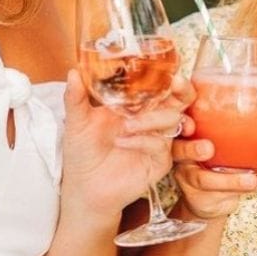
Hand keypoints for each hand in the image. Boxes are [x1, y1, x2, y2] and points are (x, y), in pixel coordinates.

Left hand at [59, 71, 191, 219]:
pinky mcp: (159, 161)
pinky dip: (143, 140)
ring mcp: (157, 140)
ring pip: (172, 120)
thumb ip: (76, 97)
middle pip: (179, 100)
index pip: (159, 85)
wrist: (85, 187)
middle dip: (183, 90)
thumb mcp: (77, 122)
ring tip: (127, 125)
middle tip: (176, 83)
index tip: (169, 68)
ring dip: (152, 118)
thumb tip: (74, 72)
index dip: (167, 75)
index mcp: (135, 105)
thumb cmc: (83, 152)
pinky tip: (123, 142)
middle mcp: (151, 119)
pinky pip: (160, 145)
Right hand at [171, 117, 256, 219]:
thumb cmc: (229, 162)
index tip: (190, 119)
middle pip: (179, 148)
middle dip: (192, 147)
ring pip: (201, 178)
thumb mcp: (246, 147)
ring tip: (252, 179)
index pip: (181, 118)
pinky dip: (236, 191)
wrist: (213, 201)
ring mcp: (186, 176)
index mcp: (193, 130)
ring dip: (228, 179)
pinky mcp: (194, 197)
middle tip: (209, 148)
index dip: (182, 117)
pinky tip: (256, 185)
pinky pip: (214, 195)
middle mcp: (183, 151)